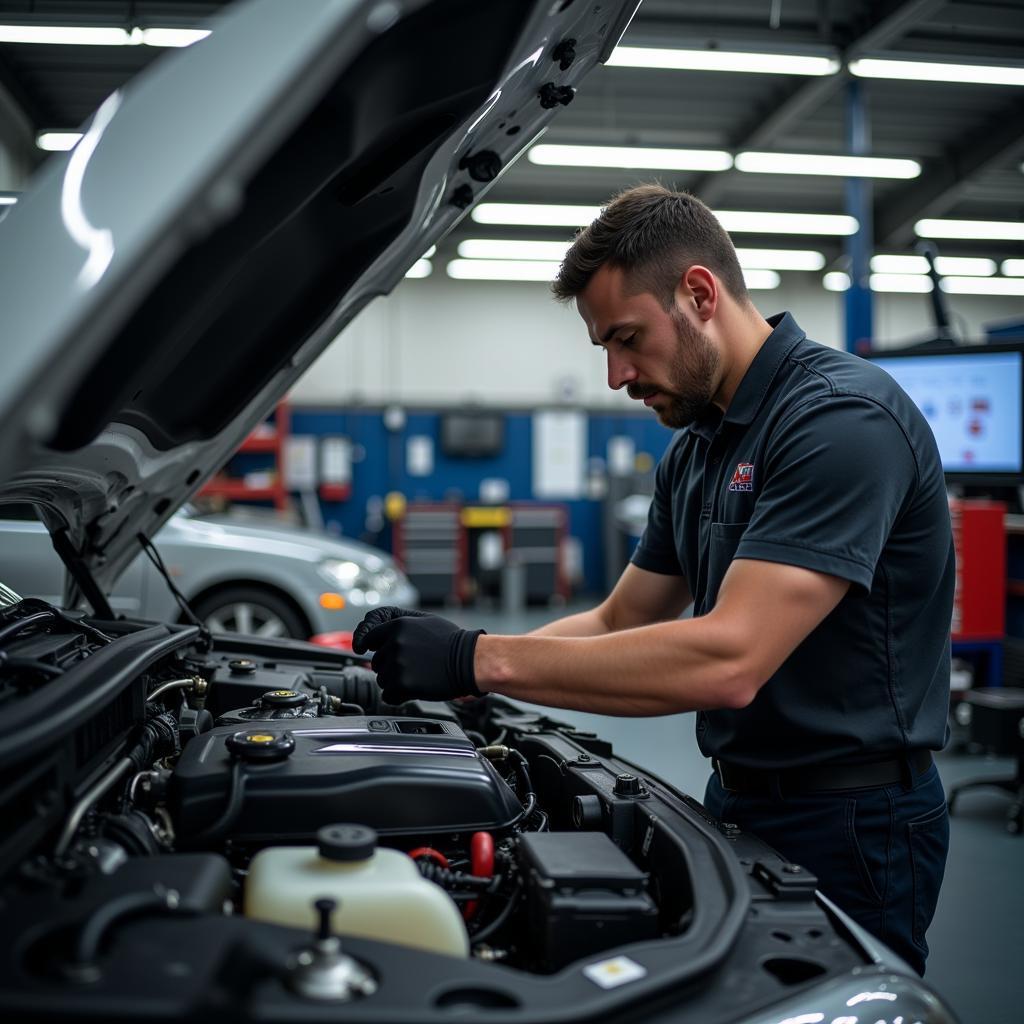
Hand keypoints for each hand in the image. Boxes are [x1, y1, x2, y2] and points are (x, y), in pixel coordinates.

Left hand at [351, 606, 484, 704]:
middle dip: (389, 665)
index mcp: (397, 625)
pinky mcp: (402, 684)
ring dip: (394, 681)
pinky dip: (398, 696)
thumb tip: (375, 631)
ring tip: (416, 675)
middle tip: (411, 665)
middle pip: (377, 661)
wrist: (469, 660)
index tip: (363, 651)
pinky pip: (388, 695)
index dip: (368, 645)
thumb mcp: (423, 620)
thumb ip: (397, 622)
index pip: (368, 637)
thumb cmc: (451, 641)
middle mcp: (394, 643)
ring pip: (382, 679)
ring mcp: (398, 664)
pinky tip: (414, 688)